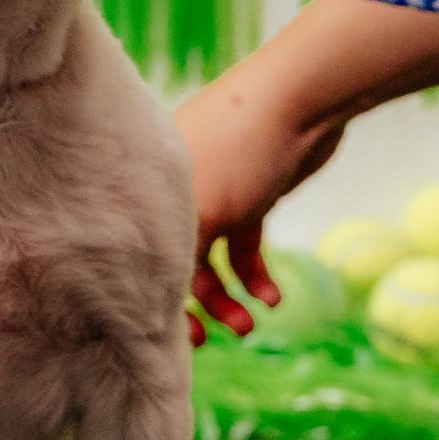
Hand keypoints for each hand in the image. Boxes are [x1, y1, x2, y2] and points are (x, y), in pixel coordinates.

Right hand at [176, 61, 343, 342]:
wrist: (301, 101)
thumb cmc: (239, 149)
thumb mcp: (201, 211)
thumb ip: (174, 259)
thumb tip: (153, 311)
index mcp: (148, 188)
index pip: (137, 252)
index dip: (153, 297)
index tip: (176, 337)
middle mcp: (174, 192)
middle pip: (174, 260)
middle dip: (198, 305)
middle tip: (215, 338)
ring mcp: (213, 192)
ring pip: (211, 260)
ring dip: (232, 298)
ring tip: (254, 324)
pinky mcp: (251, 195)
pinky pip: (244, 246)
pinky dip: (257, 275)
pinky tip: (274, 298)